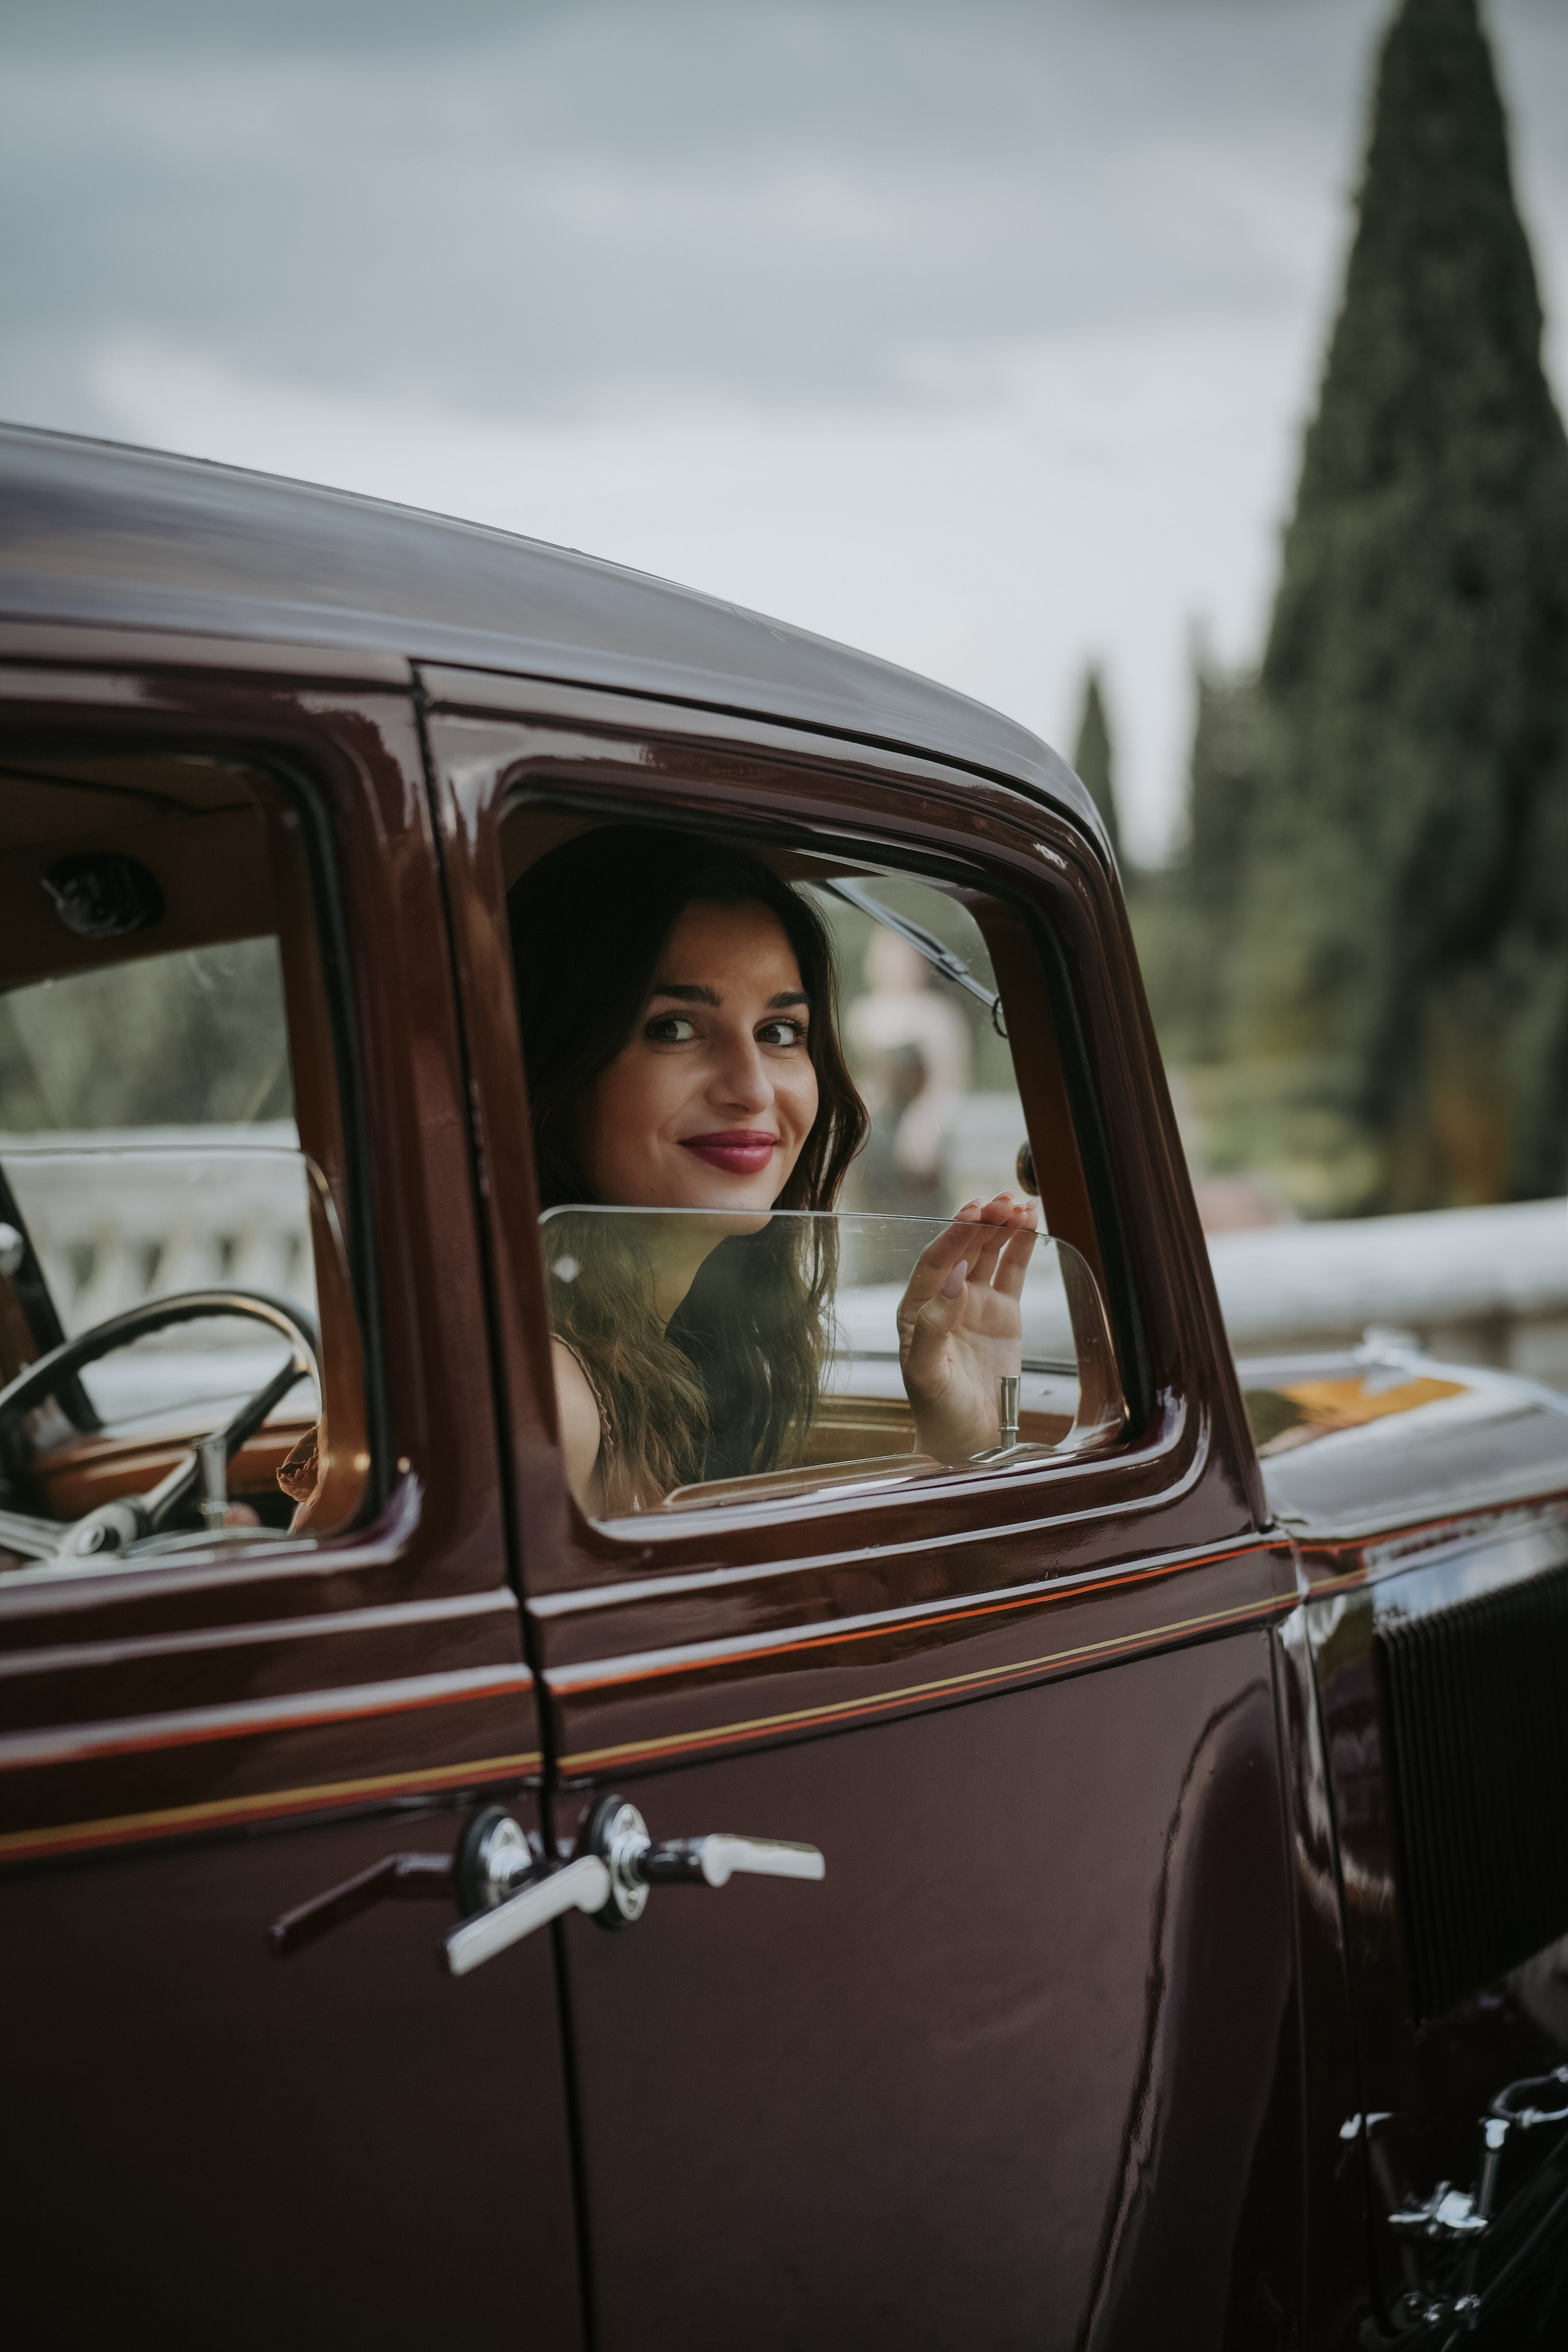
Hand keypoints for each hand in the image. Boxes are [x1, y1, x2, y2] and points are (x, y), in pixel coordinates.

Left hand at [896, 1195, 1038, 1463]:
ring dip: (1003, 1227)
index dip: (953, 1235)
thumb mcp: (926, 1372)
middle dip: (982, 1223)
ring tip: (1021, 1206)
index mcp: (918, 1308)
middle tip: (1002, 1201)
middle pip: (964, 1249)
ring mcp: (976, 1302)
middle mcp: (946, 1298)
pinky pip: (1012, 1270)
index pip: (935, 1261)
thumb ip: (934, 1324)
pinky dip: (1021, 1246)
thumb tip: (954, 1278)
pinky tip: (1031, 1223)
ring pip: (989, 1253)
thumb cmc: (938, 1409)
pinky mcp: (1004, 1311)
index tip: (972, 1214)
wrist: (969, 1438)